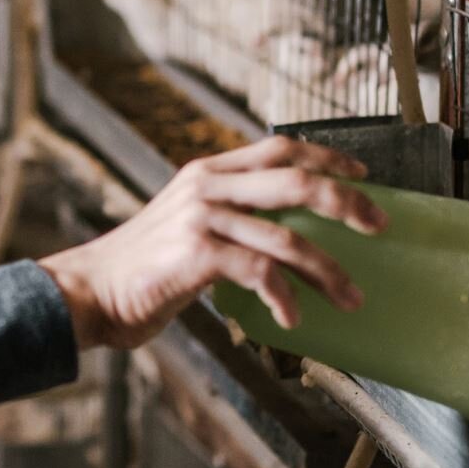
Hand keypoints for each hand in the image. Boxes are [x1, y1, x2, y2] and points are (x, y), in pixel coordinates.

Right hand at [37, 136, 384, 351]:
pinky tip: (293, 319)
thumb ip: (228, 216)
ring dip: (328, 271)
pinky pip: (260, 273)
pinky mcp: (196, 254)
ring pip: (288, 238)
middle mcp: (207, 185)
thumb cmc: (142, 270)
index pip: (282, 148)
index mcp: (208, 171)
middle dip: (348, 203)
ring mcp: (202, 218)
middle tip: (379, 227)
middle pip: (297, 181)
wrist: (89, 292)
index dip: (328, 158)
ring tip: (351, 297)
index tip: (364, 176)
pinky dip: (285, 298)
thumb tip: (286, 234)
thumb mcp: (186, 225)